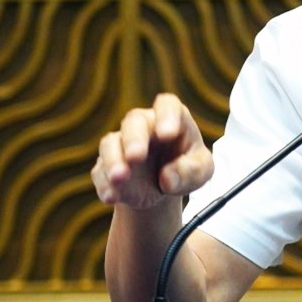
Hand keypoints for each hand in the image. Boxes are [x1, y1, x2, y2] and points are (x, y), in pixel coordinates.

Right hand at [92, 93, 213, 208]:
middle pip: (134, 121)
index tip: (168, 134)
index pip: (167, 105)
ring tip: (120, 178)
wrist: (162, 188)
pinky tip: (112, 196)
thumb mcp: (202, 171)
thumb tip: (168, 177)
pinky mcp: (105, 166)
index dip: (166, 115)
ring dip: (113, 160)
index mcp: (172, 118)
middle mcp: (143, 126)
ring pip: (110, 143)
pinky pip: (100, 172)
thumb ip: (192, 170)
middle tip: (136, 156)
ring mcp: (121, 145)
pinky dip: (105, 184)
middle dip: (134, 138)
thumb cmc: (187, 168)